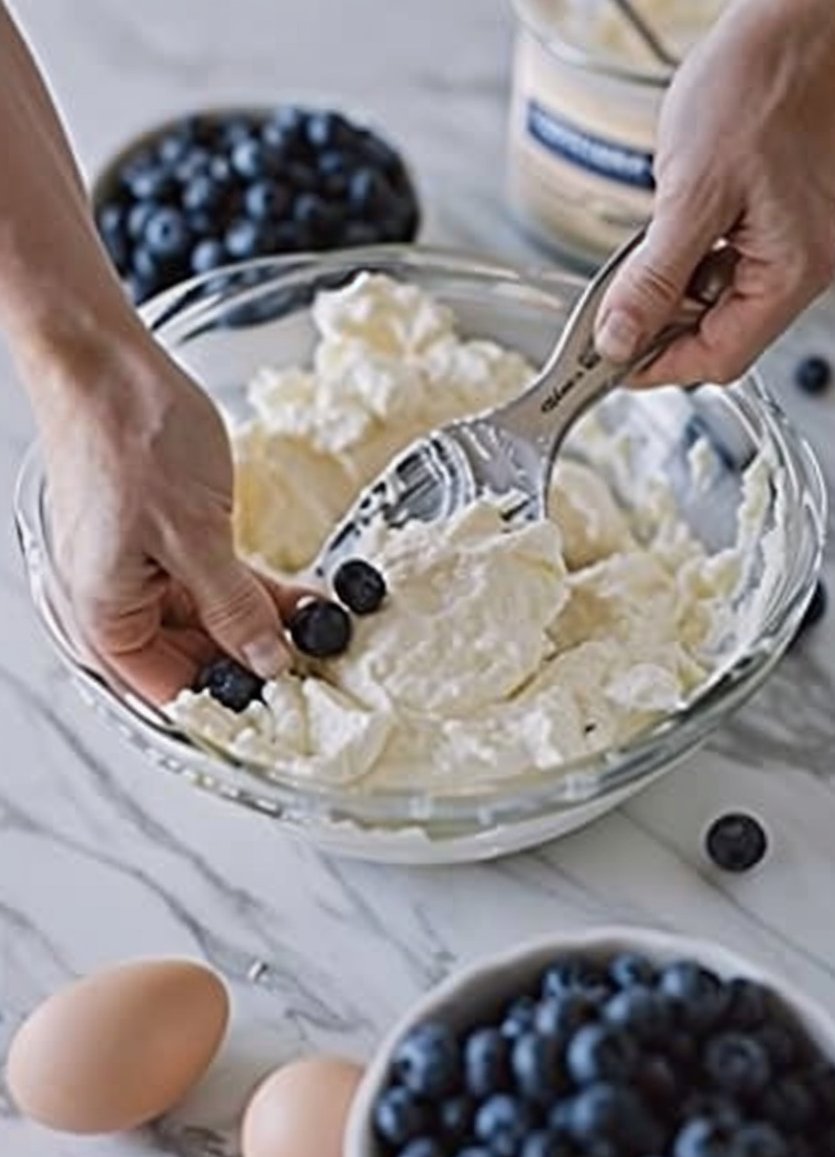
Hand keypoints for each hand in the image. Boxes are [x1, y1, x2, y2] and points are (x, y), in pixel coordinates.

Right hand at [35, 328, 298, 703]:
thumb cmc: (127, 436)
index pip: (174, 694)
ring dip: (265, 628)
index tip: (293, 714)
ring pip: (211, 624)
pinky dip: (255, 592)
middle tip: (322, 674)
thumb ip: (234, 608)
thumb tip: (268, 663)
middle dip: (256, 667)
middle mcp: (117, 605)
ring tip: (323, 634)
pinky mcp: (165, 542)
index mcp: (105, 619)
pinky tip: (305, 601)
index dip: (235, 708)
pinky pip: (214, 585)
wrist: (104, 358)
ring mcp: (140, 573)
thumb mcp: (194, 537)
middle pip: (193, 662)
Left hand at [593, 0, 834, 385]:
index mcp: (789, 274)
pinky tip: (672, 223)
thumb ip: (653, 279)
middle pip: (716, 336)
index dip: (656, 366)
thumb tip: (618, 340)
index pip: (717, 358)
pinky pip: (720, 263)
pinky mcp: (773, 223)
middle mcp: (797, 269)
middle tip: (614, 301)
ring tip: (649, 243)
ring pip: (713, 301)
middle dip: (661, 323)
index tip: (608, 359)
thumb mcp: (691, 194)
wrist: (800, 22)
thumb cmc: (764, 87)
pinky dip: (686, 256)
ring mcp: (787, 246)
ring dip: (670, 287)